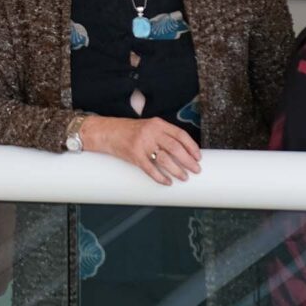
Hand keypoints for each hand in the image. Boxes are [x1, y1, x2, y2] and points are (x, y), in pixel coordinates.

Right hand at [85, 115, 201, 184]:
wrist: (106, 132)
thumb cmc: (129, 131)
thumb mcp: (149, 126)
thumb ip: (164, 135)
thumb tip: (183, 151)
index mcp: (157, 124)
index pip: (180, 134)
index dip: (192, 146)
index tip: (198, 156)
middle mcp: (151, 133)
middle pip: (175, 148)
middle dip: (188, 161)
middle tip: (196, 170)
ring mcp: (142, 144)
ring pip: (165, 159)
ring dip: (177, 170)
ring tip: (184, 177)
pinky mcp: (134, 156)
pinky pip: (150, 169)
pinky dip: (160, 177)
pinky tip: (167, 181)